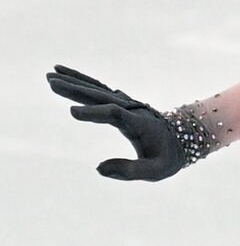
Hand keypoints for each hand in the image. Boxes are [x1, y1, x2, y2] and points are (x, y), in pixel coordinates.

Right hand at [46, 64, 183, 180]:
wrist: (183, 139)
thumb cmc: (167, 158)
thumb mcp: (155, 171)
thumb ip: (130, 171)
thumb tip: (99, 169)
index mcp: (139, 124)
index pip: (115, 114)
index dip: (95, 113)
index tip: (72, 112)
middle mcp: (131, 109)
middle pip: (101, 96)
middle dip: (76, 89)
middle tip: (51, 82)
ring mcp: (126, 103)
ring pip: (98, 89)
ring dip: (74, 81)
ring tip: (51, 74)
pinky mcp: (121, 102)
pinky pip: (99, 89)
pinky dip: (82, 81)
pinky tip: (64, 76)